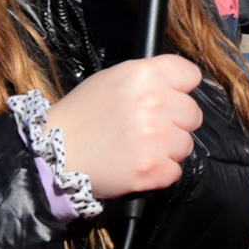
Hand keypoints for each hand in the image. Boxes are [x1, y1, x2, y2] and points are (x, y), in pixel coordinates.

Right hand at [44, 54, 202, 197]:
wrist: (55, 152)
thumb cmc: (82, 115)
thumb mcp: (113, 79)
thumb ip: (149, 78)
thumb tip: (178, 85)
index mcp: (144, 75)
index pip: (191, 75)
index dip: (181, 89)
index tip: (171, 97)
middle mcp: (154, 103)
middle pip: (193, 114)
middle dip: (174, 122)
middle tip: (147, 128)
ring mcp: (155, 137)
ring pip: (185, 144)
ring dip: (167, 149)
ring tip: (138, 147)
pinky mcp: (152, 168)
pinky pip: (175, 171)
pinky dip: (159, 172)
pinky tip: (136, 164)